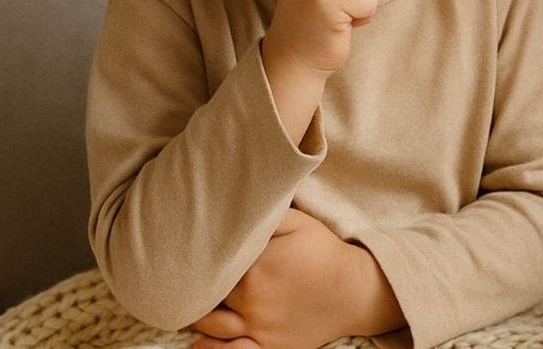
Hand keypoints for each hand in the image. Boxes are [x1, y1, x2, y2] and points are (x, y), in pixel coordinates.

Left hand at [191, 208, 402, 348]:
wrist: (356, 290)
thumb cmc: (325, 252)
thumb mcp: (299, 222)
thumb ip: (266, 216)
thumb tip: (235, 208)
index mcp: (257, 265)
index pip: (213, 262)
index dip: (200, 257)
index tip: (190, 250)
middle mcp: (253, 298)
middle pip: (208, 292)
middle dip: (197, 283)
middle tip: (186, 273)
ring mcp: (260, 326)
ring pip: (211, 324)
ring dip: (198, 313)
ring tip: (191, 301)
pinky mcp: (270, 346)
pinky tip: (196, 343)